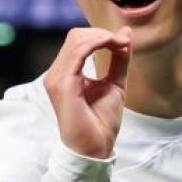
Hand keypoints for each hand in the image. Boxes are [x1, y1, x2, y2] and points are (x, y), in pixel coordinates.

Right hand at [41, 26, 132, 159]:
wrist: (94, 148)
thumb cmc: (101, 122)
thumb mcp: (115, 83)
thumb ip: (119, 59)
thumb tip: (125, 33)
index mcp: (65, 74)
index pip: (78, 41)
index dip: (101, 36)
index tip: (123, 42)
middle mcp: (56, 74)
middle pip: (76, 36)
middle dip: (102, 34)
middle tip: (123, 43)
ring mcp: (56, 78)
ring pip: (77, 40)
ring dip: (102, 37)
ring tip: (120, 45)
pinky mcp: (63, 84)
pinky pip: (78, 52)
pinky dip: (98, 43)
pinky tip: (113, 46)